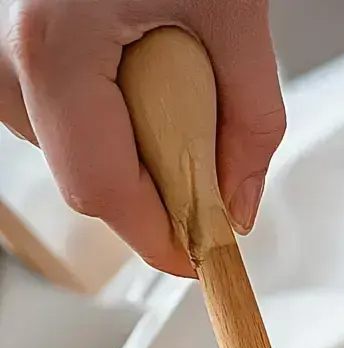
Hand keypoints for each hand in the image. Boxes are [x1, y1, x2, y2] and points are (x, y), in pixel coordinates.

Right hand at [0, 0, 285, 274]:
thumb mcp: (233, 9)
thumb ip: (249, 119)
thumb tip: (240, 205)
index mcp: (52, 47)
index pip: (103, 191)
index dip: (161, 236)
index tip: (204, 256)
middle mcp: (1, 51)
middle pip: (83, 173)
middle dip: (153, 180)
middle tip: (207, 142)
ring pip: (63, 142)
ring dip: (127, 138)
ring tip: (167, 68)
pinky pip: (47, 104)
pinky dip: (100, 104)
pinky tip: (133, 56)